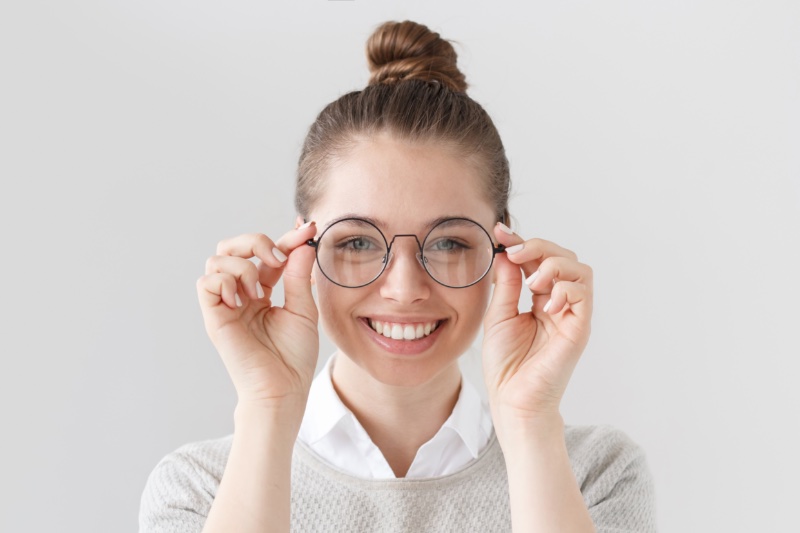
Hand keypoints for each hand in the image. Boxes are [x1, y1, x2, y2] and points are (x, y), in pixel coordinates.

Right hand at [196, 221, 318, 410]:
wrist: (283, 388)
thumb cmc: (293, 357)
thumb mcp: (303, 309)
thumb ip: (299, 275)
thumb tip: (303, 243)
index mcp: (263, 291)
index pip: (268, 254)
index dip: (286, 238)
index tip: (309, 229)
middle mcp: (241, 293)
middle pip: (233, 246)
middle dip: (255, 240)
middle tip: (277, 258)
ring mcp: (226, 304)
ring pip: (218, 259)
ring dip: (244, 266)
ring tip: (259, 292)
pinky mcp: (214, 316)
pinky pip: (206, 282)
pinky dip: (225, 281)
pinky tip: (243, 300)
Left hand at [483, 223, 592, 436]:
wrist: (512, 400)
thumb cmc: (506, 365)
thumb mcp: (498, 315)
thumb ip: (506, 284)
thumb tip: (505, 252)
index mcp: (540, 299)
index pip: (538, 260)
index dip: (522, 242)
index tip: (500, 231)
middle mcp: (560, 303)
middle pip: (564, 257)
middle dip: (539, 247)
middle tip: (513, 252)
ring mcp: (572, 315)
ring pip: (580, 270)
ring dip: (555, 265)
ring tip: (532, 281)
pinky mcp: (579, 329)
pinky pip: (584, 295)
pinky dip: (565, 290)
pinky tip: (544, 304)